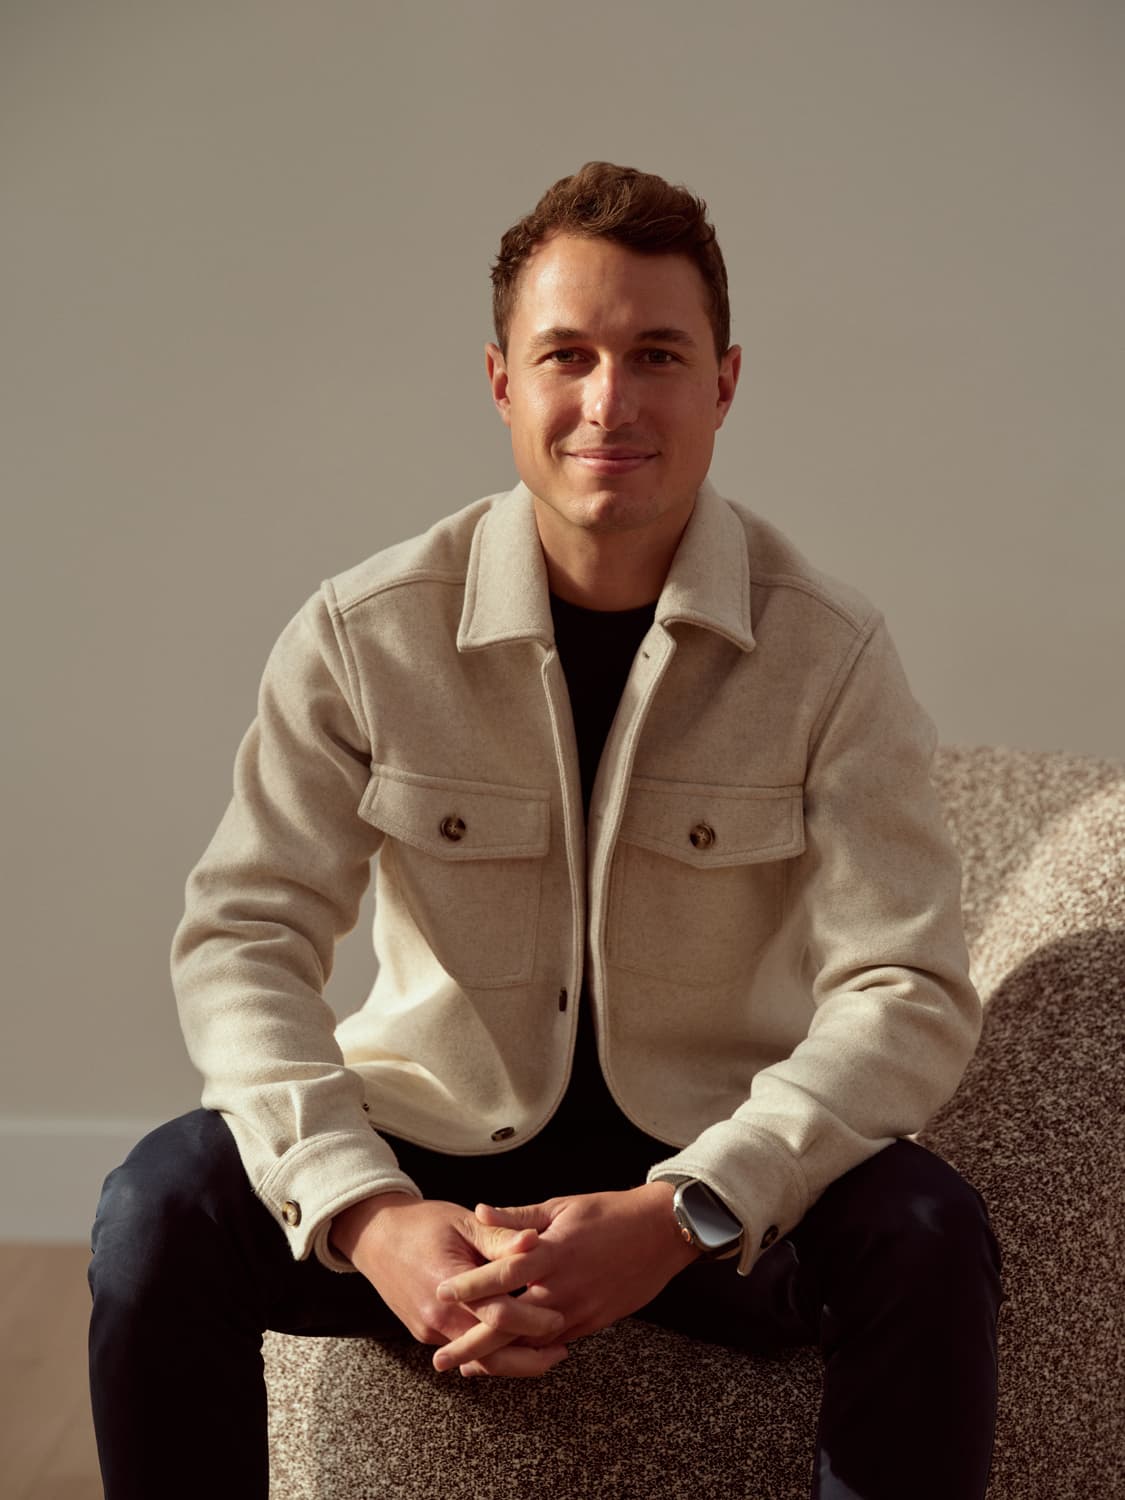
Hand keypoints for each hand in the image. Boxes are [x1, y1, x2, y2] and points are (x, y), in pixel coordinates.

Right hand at [329, 1193, 568, 1376]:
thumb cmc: (422, 1223)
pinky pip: (463, 1350)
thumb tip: (534, 1241)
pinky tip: (514, 1344)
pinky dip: (489, 1353)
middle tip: (560, 1351)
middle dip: (528, 1359)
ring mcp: (428, 1329)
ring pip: (477, 1361)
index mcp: (449, 1284)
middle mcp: (437, 1316)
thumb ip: (499, 1237)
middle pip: (489, 1354)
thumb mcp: (463, 1222)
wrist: (374, 1236)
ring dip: (511, 1362)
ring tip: (545, 1355)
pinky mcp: (426, 1332)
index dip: (532, 1320)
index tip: (560, 1318)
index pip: (498, 1314)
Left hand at [431, 1182, 700, 1374]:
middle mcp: (563, 1288)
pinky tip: (510, 1358)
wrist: (661, 1232)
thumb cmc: (608, 1213)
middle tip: (442, 1360)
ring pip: (531, 1342)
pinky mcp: (594, 1322)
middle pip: (510, 1325)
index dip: (470, 1286)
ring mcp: (580, 1310)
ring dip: (498, 1357)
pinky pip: (555, 1343)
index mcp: (552, 1253)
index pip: (502, 1275)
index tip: (440, 1294)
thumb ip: (517, 1217)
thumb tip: (480, 1211)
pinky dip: (529, 1352)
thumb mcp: (561, 1206)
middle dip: (473, 1345)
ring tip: (467, 1367)